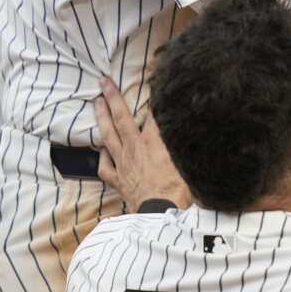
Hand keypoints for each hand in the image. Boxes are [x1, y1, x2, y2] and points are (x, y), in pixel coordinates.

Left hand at [94, 78, 189, 210]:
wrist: (162, 213)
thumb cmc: (180, 190)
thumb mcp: (189, 161)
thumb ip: (187, 143)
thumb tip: (193, 127)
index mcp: (154, 143)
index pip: (153, 113)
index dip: (153, 96)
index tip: (150, 78)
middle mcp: (135, 149)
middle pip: (121, 118)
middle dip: (112, 97)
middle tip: (103, 81)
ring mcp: (123, 164)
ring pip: (108, 137)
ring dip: (101, 118)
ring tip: (96, 103)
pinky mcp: (119, 180)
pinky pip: (106, 166)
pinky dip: (102, 156)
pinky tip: (101, 149)